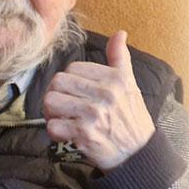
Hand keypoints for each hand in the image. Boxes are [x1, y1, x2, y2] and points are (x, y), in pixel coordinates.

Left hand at [43, 30, 154, 170]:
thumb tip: (119, 33)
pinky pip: (52, 126)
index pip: (72, 68)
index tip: (78, 92)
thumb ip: (120, 58)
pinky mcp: (83, 135)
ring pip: (50, 102)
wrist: (138, 155)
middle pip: (57, 83)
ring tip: (64, 117)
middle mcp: (104, 95)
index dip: (70, 80)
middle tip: (66, 106)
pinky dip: (55, 132)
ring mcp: (92, 115)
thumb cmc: (131, 118)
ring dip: (52, 112)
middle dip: (57, 95)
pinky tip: (67, 133)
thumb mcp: (130, 85)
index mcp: (114, 79)